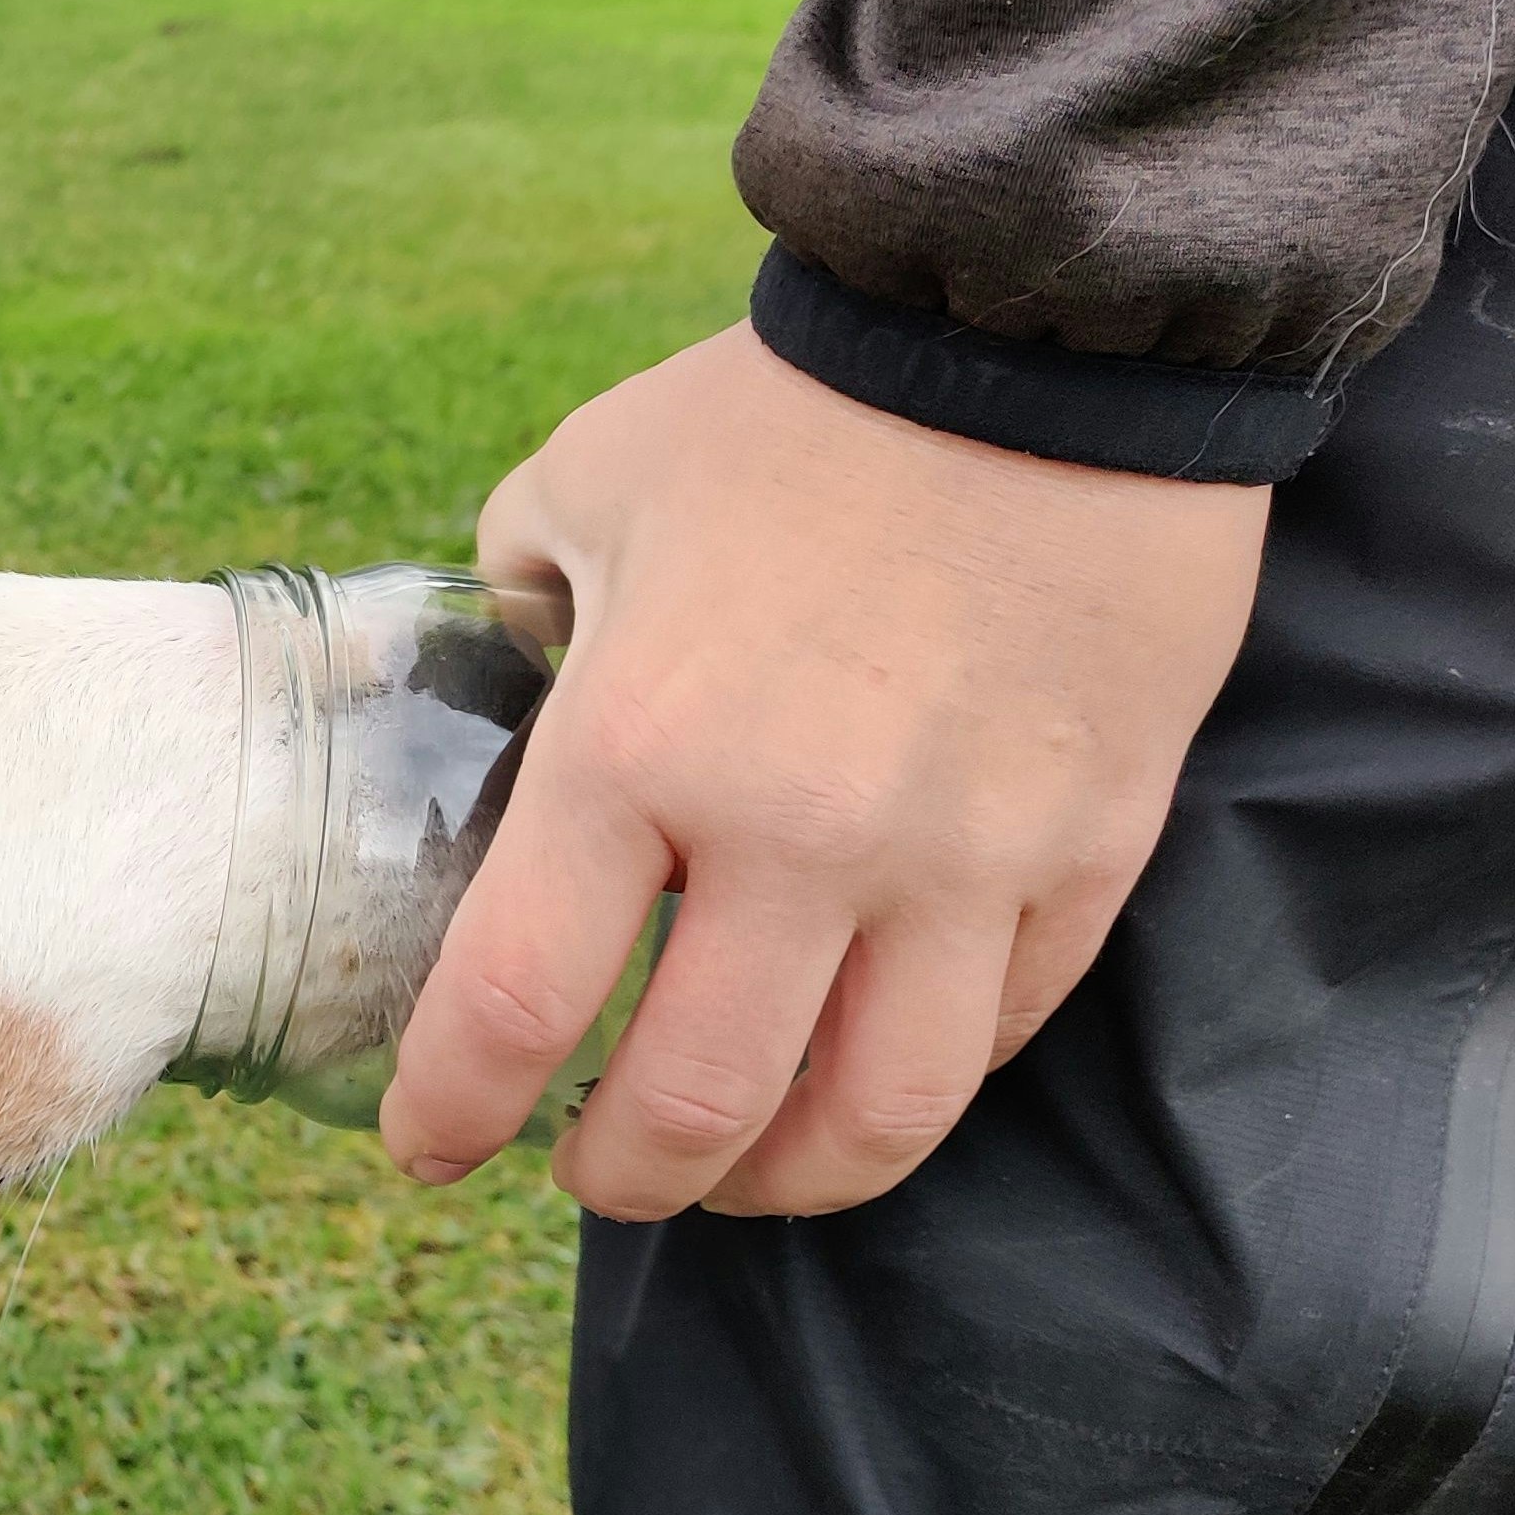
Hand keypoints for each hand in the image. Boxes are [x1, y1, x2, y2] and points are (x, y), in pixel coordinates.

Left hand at [380, 325, 1268, 1219]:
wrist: (1040, 331)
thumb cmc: (789, 407)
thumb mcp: (589, 480)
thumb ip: (521, 593)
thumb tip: (509, 665)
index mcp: (635, 749)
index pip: (513, 1009)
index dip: (451, 1112)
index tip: (428, 1148)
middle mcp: (793, 836)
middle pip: (693, 1112)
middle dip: (621, 1181)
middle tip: (592, 1176)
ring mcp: (957, 860)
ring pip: (869, 1122)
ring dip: (781, 1182)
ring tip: (736, 1170)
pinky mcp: (1086, 852)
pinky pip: (997, 1033)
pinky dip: (915, 1083)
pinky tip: (864, 1068)